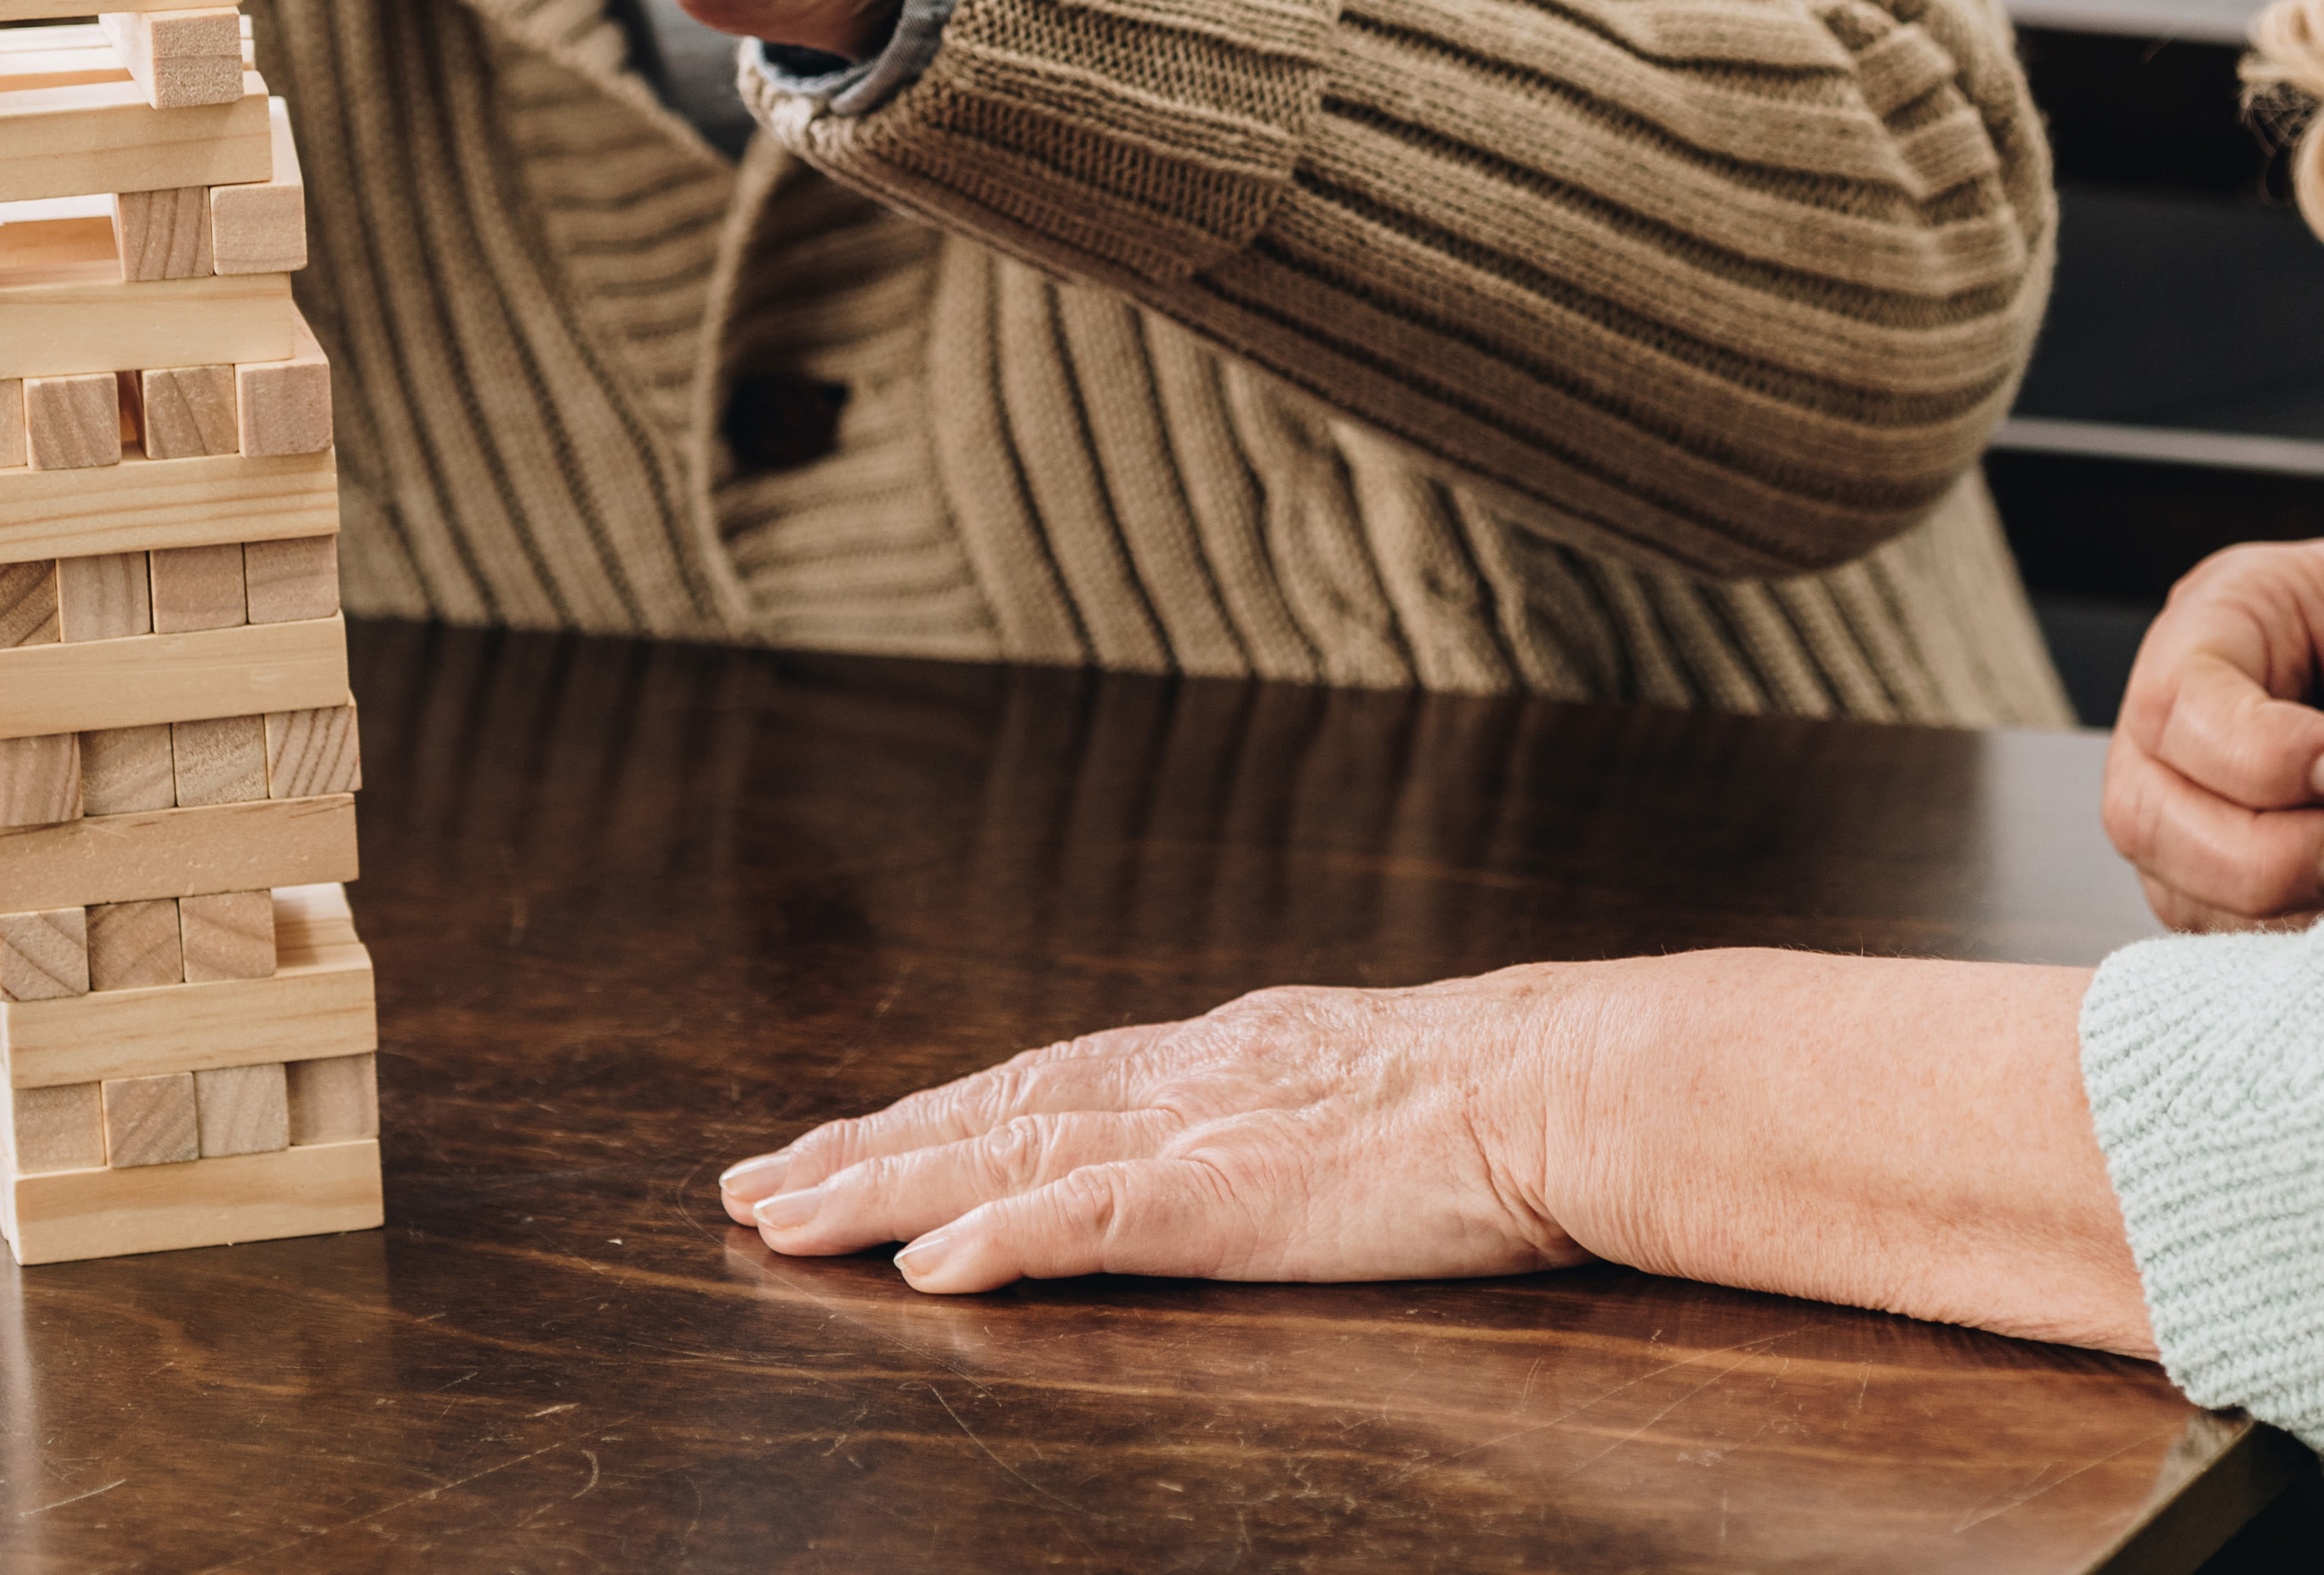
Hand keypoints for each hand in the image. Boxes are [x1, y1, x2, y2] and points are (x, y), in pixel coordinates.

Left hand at [717, 971, 1591, 1294]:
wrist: (1570, 1084)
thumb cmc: (1501, 1097)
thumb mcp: (1358, 1086)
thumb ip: (1281, 1106)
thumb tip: (1253, 1132)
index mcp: (1217, 1059)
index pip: (1039, 1080)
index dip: (932, 1112)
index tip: (840, 1139)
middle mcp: (1183, 1082)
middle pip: (990, 1109)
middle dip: (864, 1149)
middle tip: (753, 1184)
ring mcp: (1201, 1136)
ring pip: (1006, 1153)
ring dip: (884, 1189)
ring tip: (783, 1220)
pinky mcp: (1231, 1198)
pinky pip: (1089, 1217)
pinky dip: (998, 1231)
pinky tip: (926, 1265)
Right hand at [2100, 530, 2323, 933]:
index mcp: (2222, 609)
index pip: (2182, 702)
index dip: (2262, 759)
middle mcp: (2176, 705)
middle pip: (2145, 812)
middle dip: (2262, 857)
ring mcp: (2182, 790)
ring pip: (2175, 886)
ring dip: (2288, 902)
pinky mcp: (2215, 859)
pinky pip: (2221, 923)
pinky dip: (2300, 925)